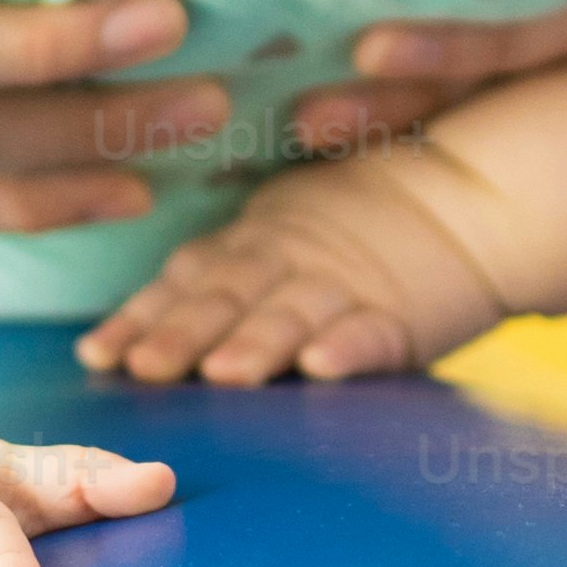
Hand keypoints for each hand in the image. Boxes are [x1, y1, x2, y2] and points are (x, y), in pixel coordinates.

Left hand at [73, 143, 506, 387]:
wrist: (468, 193)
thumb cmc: (354, 224)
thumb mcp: (276, 233)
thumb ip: (216, 273)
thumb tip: (116, 337)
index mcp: (252, 244)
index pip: (186, 282)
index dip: (142, 317)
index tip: (99, 356)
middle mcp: (289, 260)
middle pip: (229, 297)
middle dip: (184, 334)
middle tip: (146, 368)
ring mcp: (347, 283)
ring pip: (293, 312)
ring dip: (259, 341)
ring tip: (227, 372)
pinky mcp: (406, 311)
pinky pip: (375, 328)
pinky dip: (350, 345)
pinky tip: (325, 366)